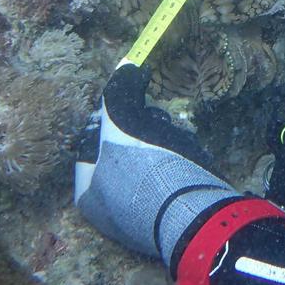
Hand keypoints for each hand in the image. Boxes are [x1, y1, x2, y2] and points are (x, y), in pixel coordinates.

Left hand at [74, 65, 238, 266]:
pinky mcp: (170, 218)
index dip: (110, 117)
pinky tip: (190, 157)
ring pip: (148, 165)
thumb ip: (120, 93)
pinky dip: (179, 165)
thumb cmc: (149, 169)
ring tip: (177, 139)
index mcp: (88, 193)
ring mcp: (141, 218)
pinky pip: (168, 182)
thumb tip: (125, 65)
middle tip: (157, 121)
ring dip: (163, 144)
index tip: (132, 103)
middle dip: (141, 131)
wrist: (196, 216)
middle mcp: (108, 211)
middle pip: (121, 153)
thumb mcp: (126, 122)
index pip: (91, 142)